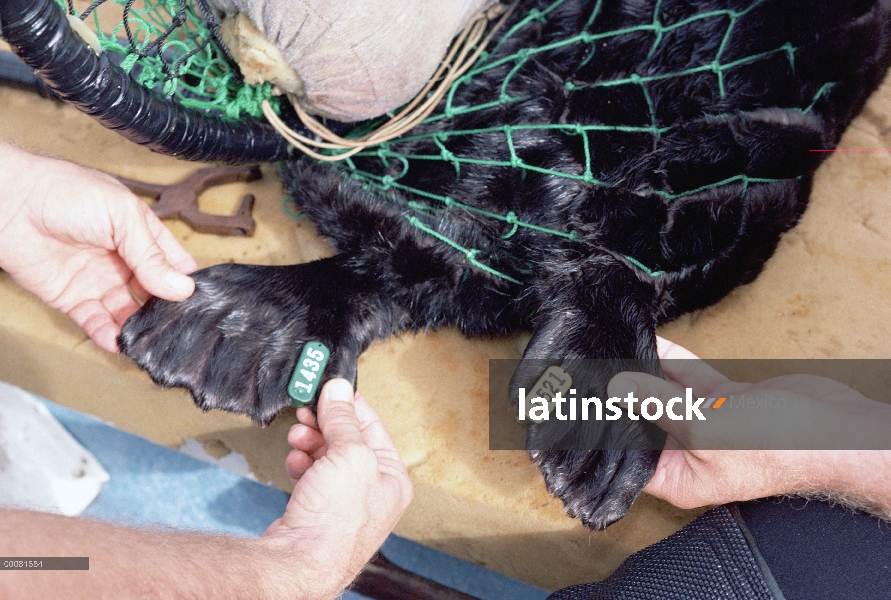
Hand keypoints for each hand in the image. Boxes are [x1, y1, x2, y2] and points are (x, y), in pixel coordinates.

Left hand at [0, 142, 196, 351]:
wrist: (9, 201)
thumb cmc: (64, 191)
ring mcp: (98, 280)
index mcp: (141, 234)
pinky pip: (96, 322)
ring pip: (127, 312)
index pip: (174, 264)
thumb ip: (151, 255)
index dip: (188, 283)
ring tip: (148, 341)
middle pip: (154, 294)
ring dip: (139, 328)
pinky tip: (119, 341)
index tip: (202, 304)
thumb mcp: (122, 216)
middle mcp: (123, 260)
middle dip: (166, 311)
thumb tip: (182, 288)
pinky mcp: (72, 298)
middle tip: (178, 329)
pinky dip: (108, 335)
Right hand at [262, 379, 412, 597]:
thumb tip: (339, 389)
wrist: (300, 562)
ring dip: (311, 442)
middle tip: (307, 410)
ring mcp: (345, 503)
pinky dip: (302, 463)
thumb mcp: (349, 454)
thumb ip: (343, 419)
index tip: (329, 388)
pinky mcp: (319, 510)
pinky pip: (312, 475)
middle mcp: (373, 491)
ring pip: (327, 456)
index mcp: (393, 478)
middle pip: (348, 440)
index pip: (373, 426)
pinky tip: (295, 461)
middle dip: (325, 424)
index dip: (350, 405)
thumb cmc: (336, 521)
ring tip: (298, 437)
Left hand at [607, 338, 890, 514]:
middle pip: (642, 423)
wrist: (833, 429)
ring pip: (663, 395)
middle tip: (587, 372)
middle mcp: (687, 455)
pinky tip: (650, 340)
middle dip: (619, 397)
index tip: (576, 411)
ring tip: (613, 351)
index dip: (603, 436)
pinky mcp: (723, 400)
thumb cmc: (776, 446)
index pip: (626, 460)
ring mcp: (706, 425)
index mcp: (678, 478)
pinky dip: (671, 360)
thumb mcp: (703, 426)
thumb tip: (617, 387)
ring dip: (643, 372)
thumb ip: (658, 403)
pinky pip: (688, 378)